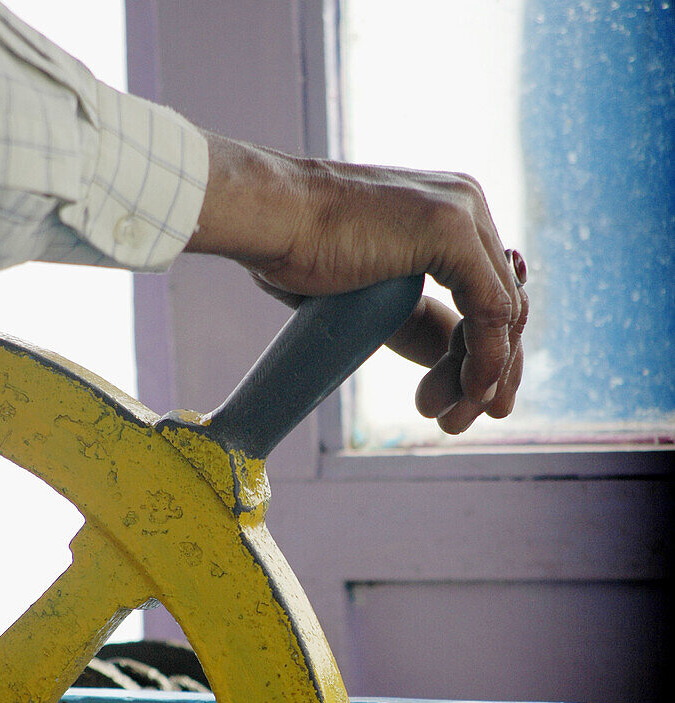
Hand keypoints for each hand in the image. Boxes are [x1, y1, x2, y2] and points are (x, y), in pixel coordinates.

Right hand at [185, 133, 527, 434]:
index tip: (451, 405)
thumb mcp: (375, 302)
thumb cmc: (299, 253)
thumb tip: (452, 364)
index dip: (478, 359)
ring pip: (504, 315)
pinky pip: (492, 312)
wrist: (272, 221)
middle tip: (458, 423)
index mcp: (449, 214)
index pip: (487, 298)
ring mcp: (464, 215)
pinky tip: (470, 395)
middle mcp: (466, 206)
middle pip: (503, 308)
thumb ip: (417, 325)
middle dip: (485, 375)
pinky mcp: (455, 232)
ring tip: (451, 421)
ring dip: (481, 379)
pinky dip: (486, 360)